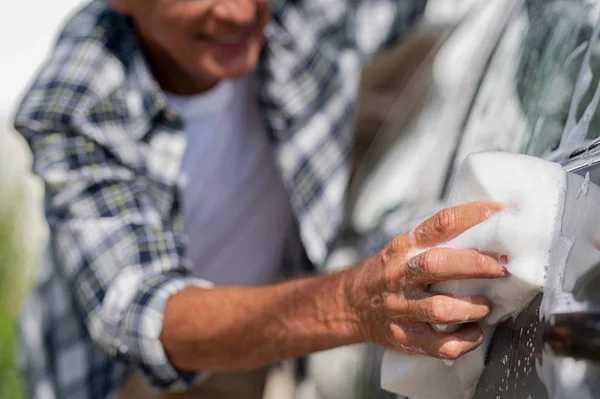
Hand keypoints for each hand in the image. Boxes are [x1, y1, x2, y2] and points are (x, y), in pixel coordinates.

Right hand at [346, 202, 507, 359]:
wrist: (352, 304)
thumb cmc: (390, 273)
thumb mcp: (404, 248)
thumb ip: (438, 240)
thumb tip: (490, 227)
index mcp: (403, 247)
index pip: (441, 223)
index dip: (474, 216)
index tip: (502, 214)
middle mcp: (399, 275)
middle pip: (437, 264)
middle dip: (475, 264)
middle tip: (501, 268)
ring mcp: (400, 308)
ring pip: (439, 309)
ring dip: (472, 307)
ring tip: (485, 306)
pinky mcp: (404, 337)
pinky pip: (440, 345)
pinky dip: (465, 341)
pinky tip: (473, 332)